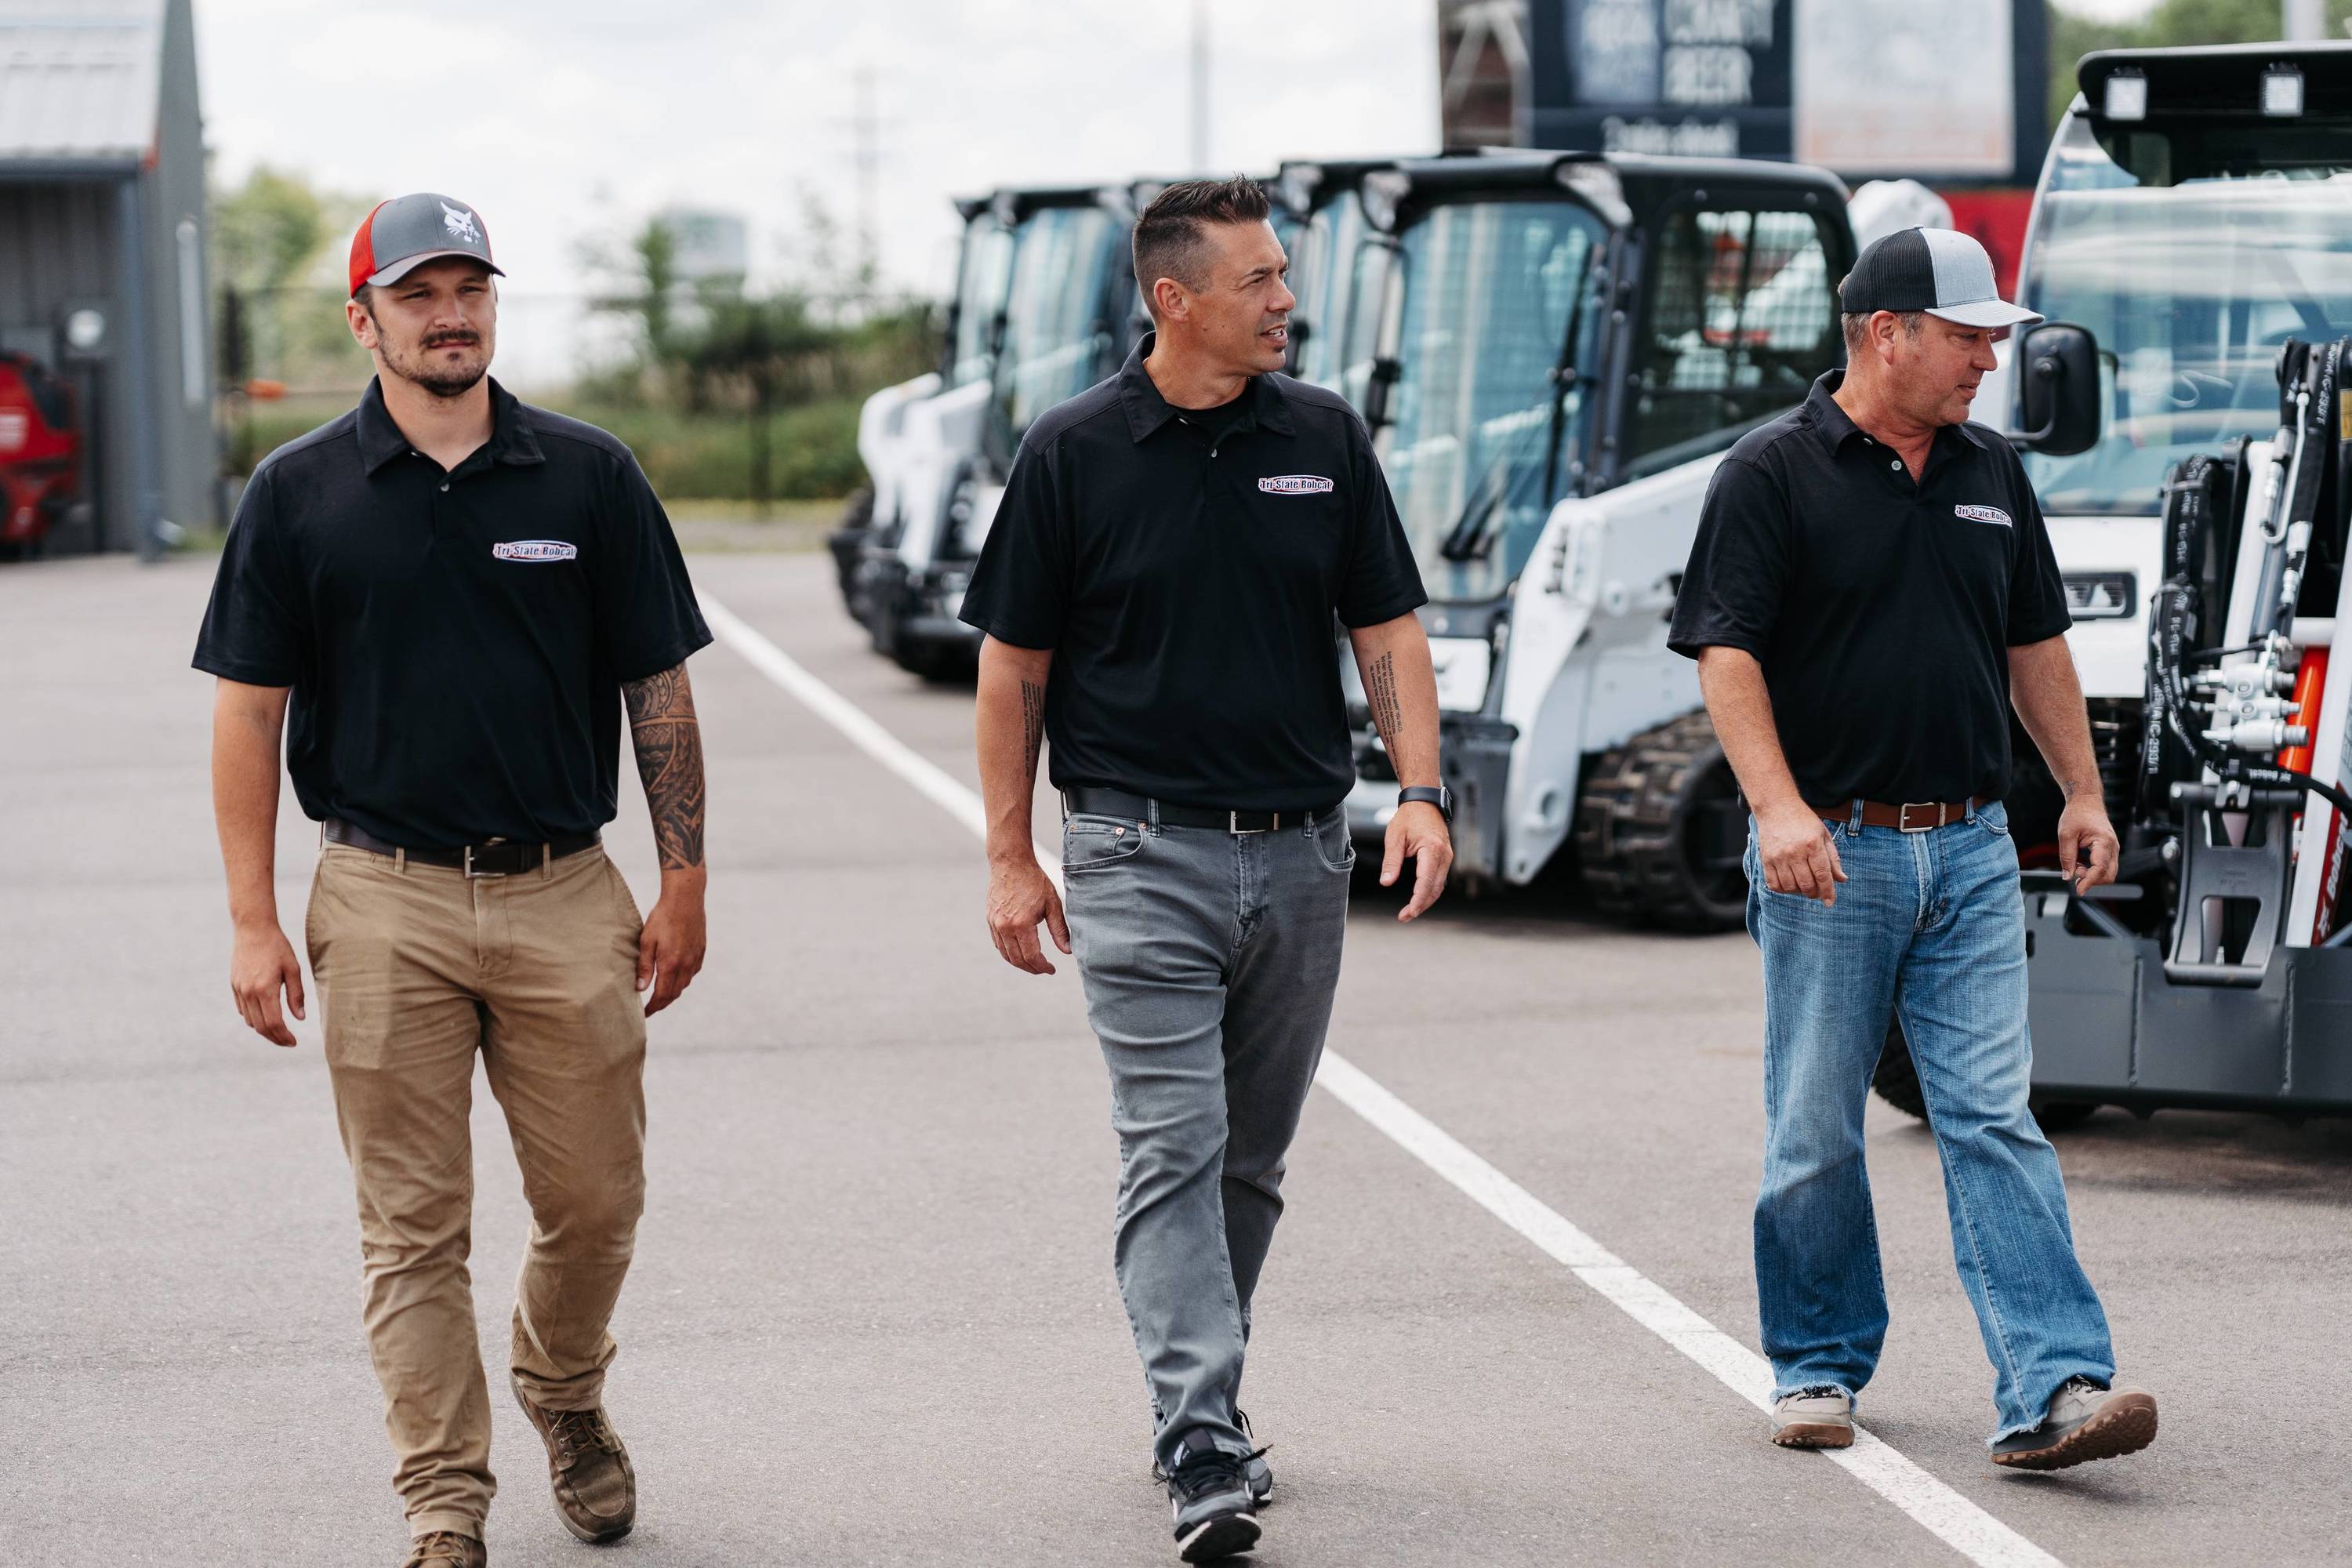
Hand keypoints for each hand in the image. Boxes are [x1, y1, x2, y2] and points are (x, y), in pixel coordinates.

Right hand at [230, 922, 305, 1046]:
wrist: (252, 929)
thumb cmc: (277, 947)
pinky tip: (266, 1016)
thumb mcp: (293, 969)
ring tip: (279, 1030)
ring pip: (250, 1021)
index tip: (293, 1042)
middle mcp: (249, 992)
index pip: (274, 1023)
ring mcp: (239, 990)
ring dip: (264, 1029)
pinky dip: (254, 1018)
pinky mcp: (234, 986)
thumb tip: (300, 1018)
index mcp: (265, 989)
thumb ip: (296, 995)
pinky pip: (243, 1010)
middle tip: (288, 1042)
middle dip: (275, 1038)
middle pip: (261, 1027)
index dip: (284, 1037)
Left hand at [637, 870, 706, 1015]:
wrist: (685, 899)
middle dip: (663, 1003)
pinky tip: (675, 976)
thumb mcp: (647, 941)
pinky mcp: (701, 951)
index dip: (653, 1007)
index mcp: (671, 964)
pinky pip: (692, 972)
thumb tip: (640, 988)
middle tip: (651, 1007)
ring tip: (661, 993)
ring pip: (684, 984)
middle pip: (675, 993)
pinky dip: (683, 980)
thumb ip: (644, 966)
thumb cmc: (662, 917)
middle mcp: (686, 964)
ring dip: (673, 992)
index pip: (662, 995)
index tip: (644, 1013)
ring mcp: (695, 958)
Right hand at [987, 855, 1070, 974]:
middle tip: (1043, 969)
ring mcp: (995, 924)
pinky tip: (1019, 950)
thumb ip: (1060, 930)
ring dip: (1019, 962)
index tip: (1052, 969)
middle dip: (1032, 968)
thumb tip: (1068, 951)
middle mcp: (1005, 927)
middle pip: (1017, 959)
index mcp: (1021, 924)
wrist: (1010, 862)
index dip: (1042, 967)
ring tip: (1033, 963)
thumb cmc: (1034, 880)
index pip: (1032, 956)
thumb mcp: (1052, 904)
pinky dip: (1008, 952)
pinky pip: (998, 943)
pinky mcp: (990, 919)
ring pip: (1005, 954)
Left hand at [1382, 800, 1452, 921]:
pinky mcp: (1445, 858)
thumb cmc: (1408, 817)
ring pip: (1439, 886)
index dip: (1417, 900)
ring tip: (1409, 912)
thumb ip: (1391, 862)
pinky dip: (1429, 891)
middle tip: (1404, 917)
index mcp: (1432, 849)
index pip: (1426, 882)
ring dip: (1425, 901)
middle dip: (1421, 905)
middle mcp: (1444, 855)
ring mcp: (1447, 857)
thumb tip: (1386, 883)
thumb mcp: (1394, 838)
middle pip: (1435, 888)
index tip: (1408, 913)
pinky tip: (1418, 898)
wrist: (1424, 803)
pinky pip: (1439, 879)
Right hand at [1756, 802, 1845, 905]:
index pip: (1823, 875)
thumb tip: (1842, 880)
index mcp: (1813, 845)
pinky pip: (1774, 884)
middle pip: (1807, 885)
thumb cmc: (1803, 820)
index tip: (1830, 902)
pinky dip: (1783, 889)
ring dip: (1799, 892)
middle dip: (1814, 893)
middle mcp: (1795, 852)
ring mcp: (1779, 857)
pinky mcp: (1766, 859)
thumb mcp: (1823, 835)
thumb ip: (1833, 859)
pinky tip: (1789, 884)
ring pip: (1791, 887)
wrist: (1776, 807)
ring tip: (1802, 885)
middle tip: (1816, 891)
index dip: (1828, 892)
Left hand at [2058, 794, 2118, 893]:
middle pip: (2109, 875)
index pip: (2100, 868)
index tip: (2079, 890)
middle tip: (2074, 874)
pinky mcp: (2110, 850)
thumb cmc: (2077, 814)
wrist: (2086, 801)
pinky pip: (2105, 866)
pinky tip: (2080, 864)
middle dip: (2092, 880)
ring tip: (2075, 866)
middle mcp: (2113, 846)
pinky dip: (2093, 870)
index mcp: (2103, 841)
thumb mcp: (2065, 835)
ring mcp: (2113, 849)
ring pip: (2109, 873)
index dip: (2089, 882)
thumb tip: (2068, 877)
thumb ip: (2066, 857)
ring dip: (2092, 875)